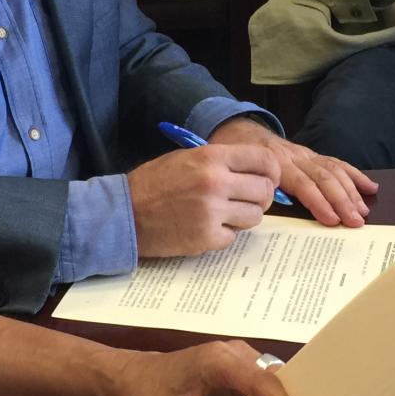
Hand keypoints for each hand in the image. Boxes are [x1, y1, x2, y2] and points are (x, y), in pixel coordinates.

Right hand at [127, 145, 279, 257]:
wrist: (123, 213)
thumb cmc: (152, 184)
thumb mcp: (186, 158)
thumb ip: (222, 162)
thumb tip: (257, 171)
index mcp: (211, 158)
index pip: (264, 160)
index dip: (271, 172)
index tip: (266, 179)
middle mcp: (215, 182)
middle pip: (264, 190)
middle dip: (259, 197)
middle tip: (245, 200)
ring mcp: (212, 211)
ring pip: (254, 216)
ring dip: (243, 217)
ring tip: (221, 214)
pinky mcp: (206, 237)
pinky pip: (233, 237)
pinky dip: (223, 234)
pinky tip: (204, 227)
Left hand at [208, 117, 377, 226]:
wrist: (235, 131)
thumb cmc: (233, 158)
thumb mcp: (234, 172)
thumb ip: (248, 187)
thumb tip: (260, 209)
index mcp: (274, 162)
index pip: (301, 183)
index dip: (318, 201)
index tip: (332, 220)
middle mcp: (293, 156)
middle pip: (323, 178)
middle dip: (342, 201)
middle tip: (355, 222)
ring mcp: (304, 154)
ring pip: (333, 171)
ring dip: (351, 192)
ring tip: (363, 212)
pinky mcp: (311, 155)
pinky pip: (336, 163)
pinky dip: (354, 175)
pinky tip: (370, 188)